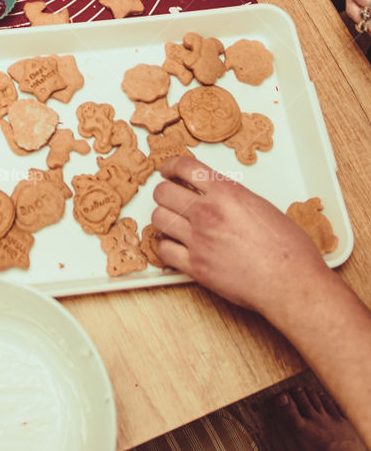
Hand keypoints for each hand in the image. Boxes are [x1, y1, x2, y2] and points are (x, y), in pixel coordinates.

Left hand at [151, 156, 330, 319]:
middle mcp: (208, 212)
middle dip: (165, 193)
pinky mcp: (196, 267)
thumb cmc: (288, 249)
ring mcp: (199, 240)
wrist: (292, 283)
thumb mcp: (262, 206)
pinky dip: (167, 247)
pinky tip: (176, 247)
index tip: (167, 171)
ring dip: (164, 218)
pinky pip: (164, 251)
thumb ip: (234, 198)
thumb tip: (219, 196)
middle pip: (163, 192)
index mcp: (227, 193)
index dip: (170, 166)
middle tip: (170, 198)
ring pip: (159, 219)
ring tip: (173, 222)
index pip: (185, 167)